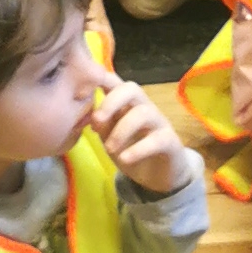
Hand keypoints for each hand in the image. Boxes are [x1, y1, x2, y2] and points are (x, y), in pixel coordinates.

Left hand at [89, 72, 190, 193]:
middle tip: (96, 121)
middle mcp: (143, 107)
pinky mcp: (170, 141)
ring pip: (144, 113)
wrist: (160, 174)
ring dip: (122, 130)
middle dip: (111, 101)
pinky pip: (157, 140)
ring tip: (109, 149)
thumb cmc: (132, 149)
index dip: (100, 79)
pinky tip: (124, 159)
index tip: (81, 88)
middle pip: (132, 89)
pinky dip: (138, 149)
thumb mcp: (110, 138)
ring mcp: (159, 122)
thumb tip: (90, 115)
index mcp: (126, 103)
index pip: (115, 82)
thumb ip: (102, 124)